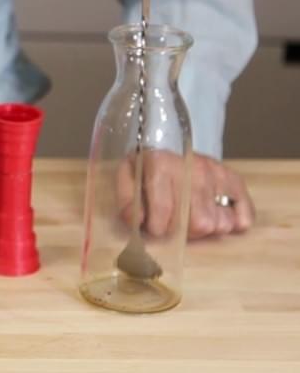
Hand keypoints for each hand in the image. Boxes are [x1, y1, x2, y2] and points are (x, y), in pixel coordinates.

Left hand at [117, 151, 254, 239]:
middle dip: (182, 231)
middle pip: (198, 224)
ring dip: (205, 228)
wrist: (171, 141)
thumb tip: (138, 222)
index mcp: (161, 166)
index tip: (154, 225)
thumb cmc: (148, 166)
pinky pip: (244, 216)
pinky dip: (232, 223)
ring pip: (220, 223)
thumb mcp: (128, 177)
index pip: (163, 214)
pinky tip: (215, 214)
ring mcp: (217, 174)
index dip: (156, 228)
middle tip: (174, 222)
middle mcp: (193, 169)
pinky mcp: (235, 180)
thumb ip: (128, 201)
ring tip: (191, 216)